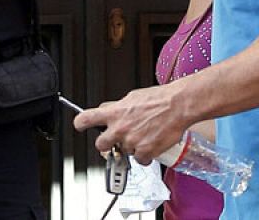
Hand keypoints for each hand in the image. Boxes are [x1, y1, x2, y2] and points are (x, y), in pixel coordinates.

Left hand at [72, 83, 190, 164]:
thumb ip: (118, 107)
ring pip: (123, 152)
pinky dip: (145, 155)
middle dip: (106, 143)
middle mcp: (120, 129)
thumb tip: (110, 109)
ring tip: (143, 135)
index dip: (80, 124)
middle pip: (100, 144)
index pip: (86, 119)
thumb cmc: (159, 99)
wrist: (178, 106)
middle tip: (115, 139)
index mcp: (114, 113)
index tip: (80, 125)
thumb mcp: (132, 97)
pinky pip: (140, 160)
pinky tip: (151, 144)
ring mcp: (131, 142)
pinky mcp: (145, 152)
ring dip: (131, 147)